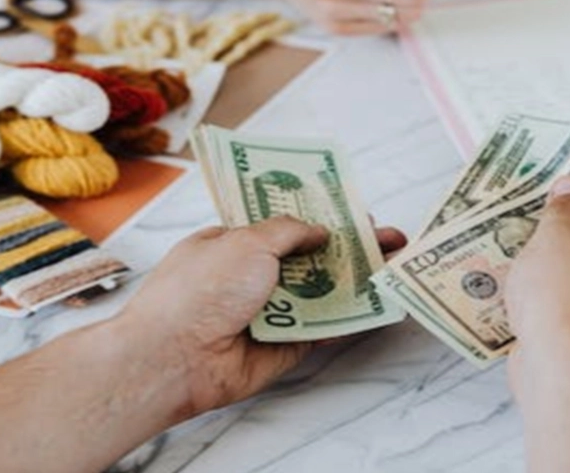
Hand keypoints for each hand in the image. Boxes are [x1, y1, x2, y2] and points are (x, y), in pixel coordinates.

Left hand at [113, 217, 407, 417]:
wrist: (175, 357)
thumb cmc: (198, 291)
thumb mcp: (246, 240)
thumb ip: (289, 231)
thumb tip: (318, 230)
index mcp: (235, 244)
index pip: (285, 227)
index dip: (320, 218)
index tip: (354, 213)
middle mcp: (252, 278)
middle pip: (311, 260)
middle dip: (349, 248)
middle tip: (386, 238)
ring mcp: (269, 313)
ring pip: (322, 294)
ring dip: (357, 281)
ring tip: (394, 266)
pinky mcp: (284, 347)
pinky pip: (323, 329)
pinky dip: (350, 319)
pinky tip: (379, 305)